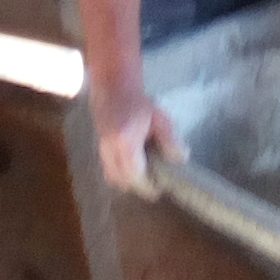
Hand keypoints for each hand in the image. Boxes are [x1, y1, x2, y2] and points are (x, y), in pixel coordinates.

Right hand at [91, 77, 180, 192]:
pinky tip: (134, 167)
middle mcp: (110, 149)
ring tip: (144, 177)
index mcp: (126, 142)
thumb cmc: (138, 103)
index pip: (134, 175)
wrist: (113, 89)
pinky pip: (108, 171)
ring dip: (127, 183)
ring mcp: (101, 150)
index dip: (146, 186)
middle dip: (137, 187)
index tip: (159, 189)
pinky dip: (120, 175)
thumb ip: (170, 140)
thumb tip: (181, 159)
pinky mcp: (99, 150)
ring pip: (112, 178)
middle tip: (154, 185)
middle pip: (121, 181)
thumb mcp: (160, 118)